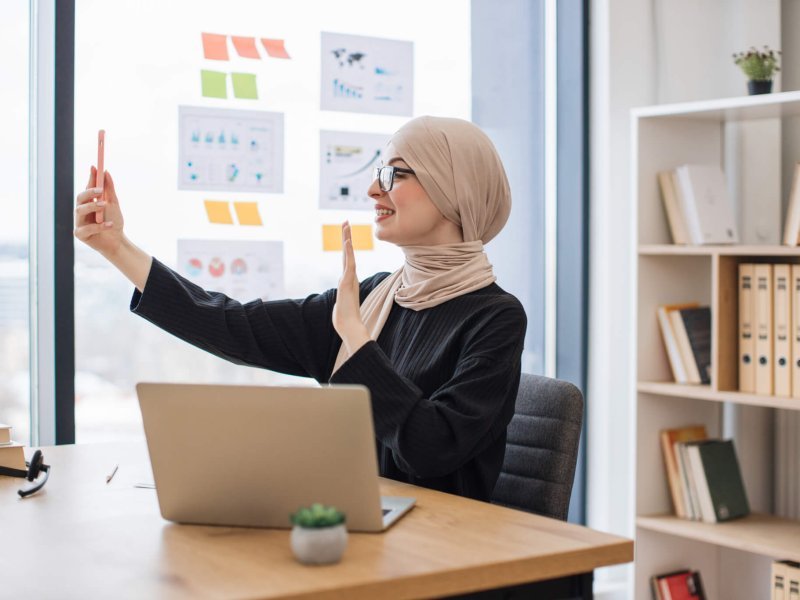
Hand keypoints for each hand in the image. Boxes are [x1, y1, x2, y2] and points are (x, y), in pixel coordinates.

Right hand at [74, 167, 124, 256]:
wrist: (117, 242)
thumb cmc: (114, 222)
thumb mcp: (114, 204)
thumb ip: (109, 189)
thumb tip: (106, 171)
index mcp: (88, 202)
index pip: (87, 188)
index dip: (90, 178)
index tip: (95, 167)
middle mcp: (81, 211)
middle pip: (80, 198)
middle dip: (89, 192)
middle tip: (100, 190)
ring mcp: (79, 222)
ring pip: (80, 211)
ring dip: (92, 206)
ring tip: (104, 205)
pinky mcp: (80, 234)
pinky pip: (87, 228)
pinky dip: (99, 226)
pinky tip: (109, 224)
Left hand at [332, 221, 369, 354]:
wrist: (350, 327)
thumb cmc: (345, 320)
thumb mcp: (340, 307)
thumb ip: (342, 302)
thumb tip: (341, 306)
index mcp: (348, 281)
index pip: (346, 261)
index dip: (347, 248)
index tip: (346, 235)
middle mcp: (349, 277)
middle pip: (347, 253)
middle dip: (346, 237)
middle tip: (345, 222)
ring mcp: (349, 279)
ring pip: (348, 255)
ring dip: (347, 239)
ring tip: (346, 224)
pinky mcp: (348, 282)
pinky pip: (349, 263)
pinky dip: (349, 252)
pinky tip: (347, 241)